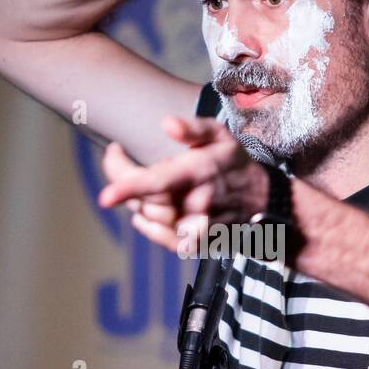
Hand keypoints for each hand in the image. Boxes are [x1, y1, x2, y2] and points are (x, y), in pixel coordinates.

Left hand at [97, 115, 268, 253]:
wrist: (264, 204)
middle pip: (145, 200)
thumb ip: (194, 129)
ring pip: (149, 217)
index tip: (105, 195)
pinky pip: (159, 237)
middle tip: (121, 161)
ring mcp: (195, 227)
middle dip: (124, 181)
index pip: (158, 182)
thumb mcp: (222, 137)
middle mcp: (196, 203)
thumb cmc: (235, 165)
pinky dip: (146, 224)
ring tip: (146, 184)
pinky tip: (145, 210)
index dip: (129, 187)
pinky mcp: (194, 244)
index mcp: (199, 173)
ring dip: (138, 200)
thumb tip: (167, 123)